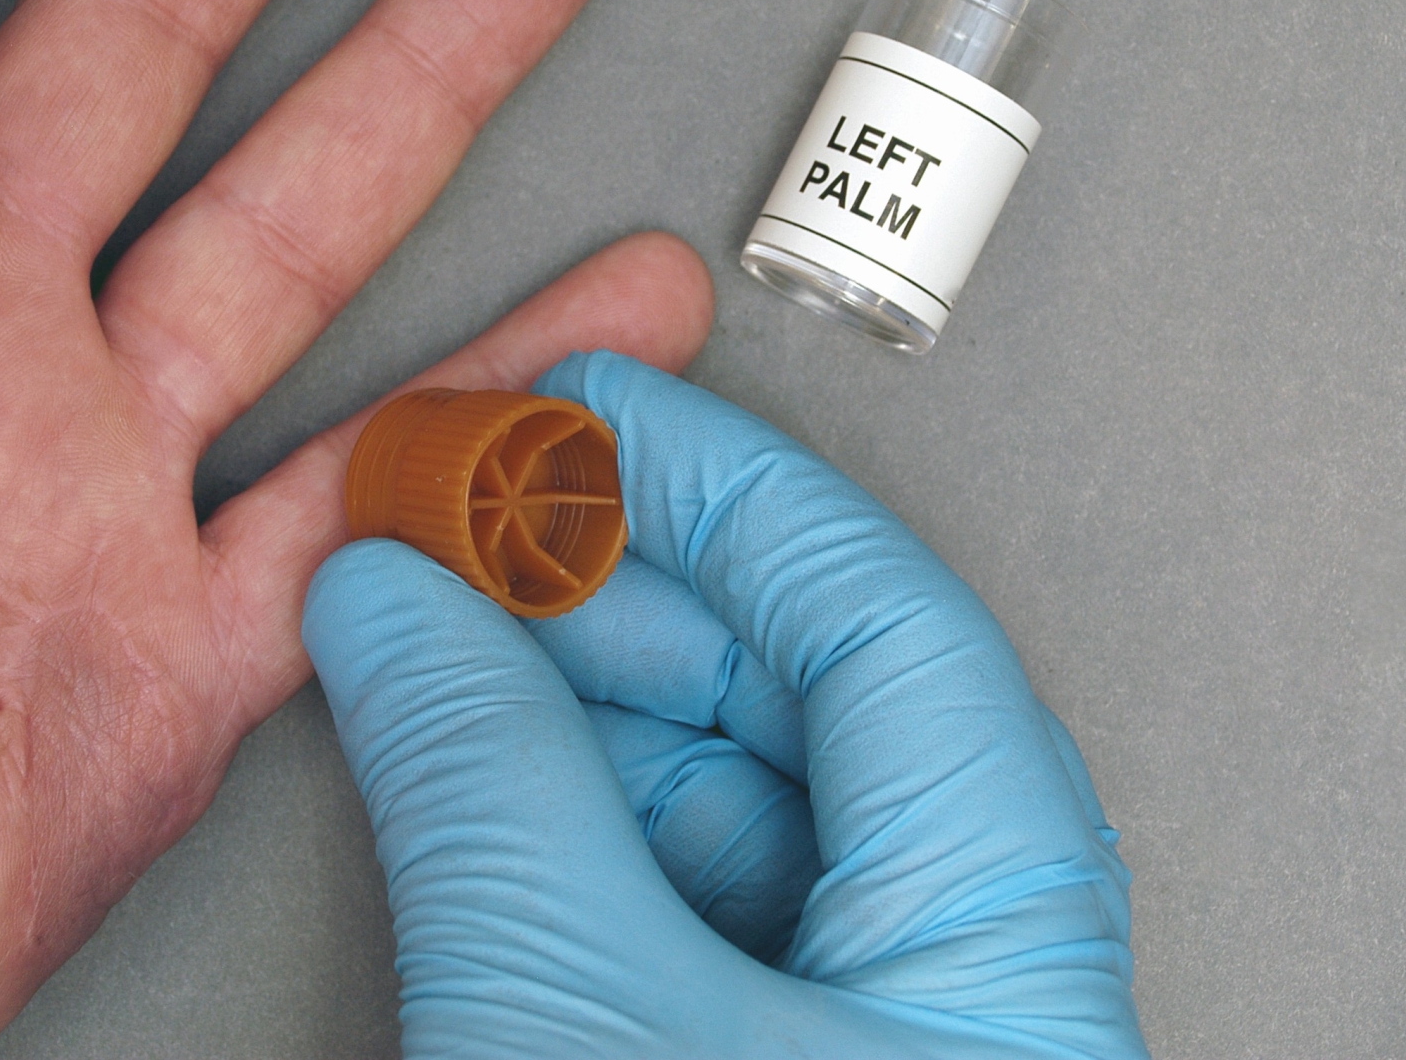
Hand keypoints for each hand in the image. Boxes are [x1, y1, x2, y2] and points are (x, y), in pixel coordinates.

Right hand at [305, 352, 1145, 1057]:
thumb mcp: (576, 1009)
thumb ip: (489, 787)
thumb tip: (405, 604)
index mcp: (1000, 941)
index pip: (881, 621)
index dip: (719, 486)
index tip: (594, 409)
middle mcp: (951, 978)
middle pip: (793, 696)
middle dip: (610, 587)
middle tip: (473, 511)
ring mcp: (851, 1033)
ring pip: (715, 798)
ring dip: (564, 697)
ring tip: (437, 622)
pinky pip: (662, 897)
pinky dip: (552, 817)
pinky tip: (466, 761)